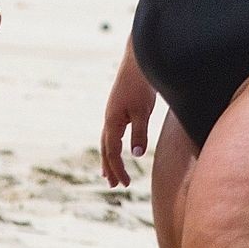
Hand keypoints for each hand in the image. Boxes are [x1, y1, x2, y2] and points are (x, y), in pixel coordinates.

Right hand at [100, 60, 156, 187]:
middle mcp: (109, 120)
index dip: (118, 169)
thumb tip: (136, 155)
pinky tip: (118, 147)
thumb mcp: (143, 112)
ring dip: (108, 158)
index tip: (125, 184)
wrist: (137, 62)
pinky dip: (113, 145)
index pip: (112, 152)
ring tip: (109, 172)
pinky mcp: (118, 109)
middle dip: (109, 168)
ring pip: (107, 141)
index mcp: (112, 122)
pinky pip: (112, 133)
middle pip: (105, 149)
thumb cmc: (140, 86)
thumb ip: (139, 133)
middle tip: (113, 184)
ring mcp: (112, 114)